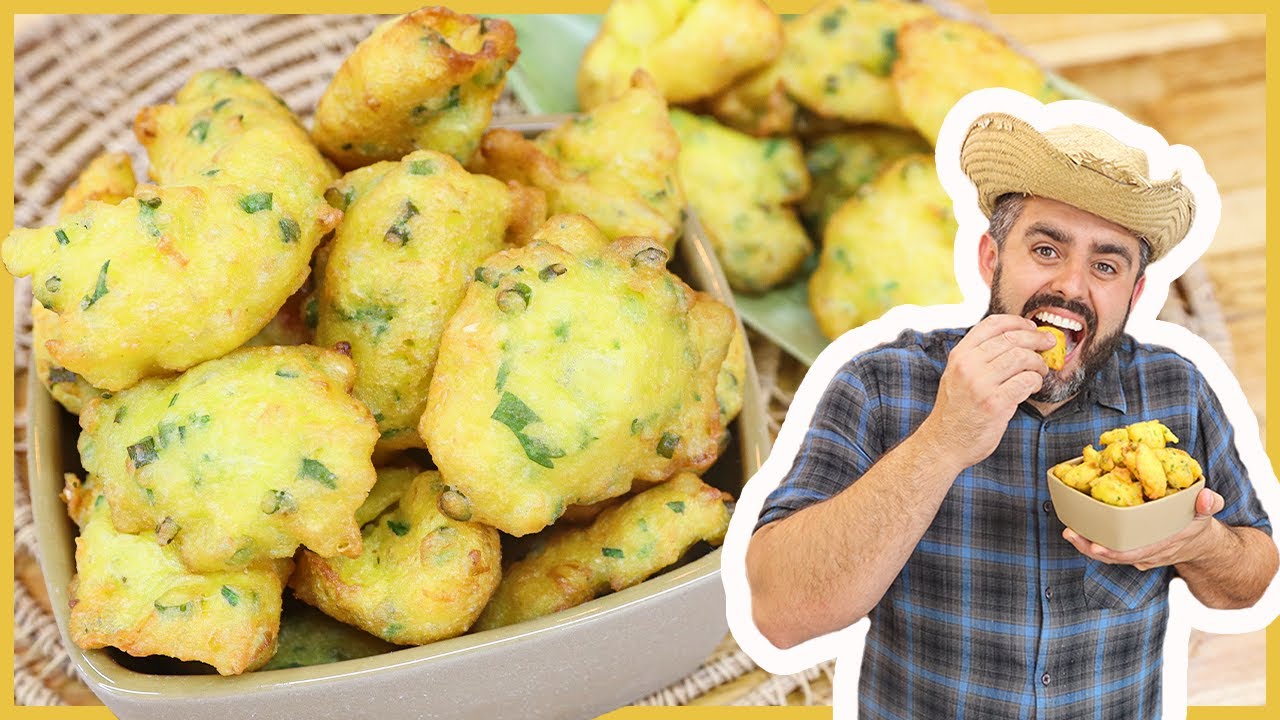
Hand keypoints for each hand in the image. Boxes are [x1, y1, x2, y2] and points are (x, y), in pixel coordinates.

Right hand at [922, 314, 1053, 470]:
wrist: (944, 443)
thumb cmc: (956, 411)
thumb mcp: (956, 375)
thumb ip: (977, 357)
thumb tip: (1014, 341)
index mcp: (959, 355)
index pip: (992, 324)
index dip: (1018, 322)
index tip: (1031, 327)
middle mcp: (968, 365)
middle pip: (1012, 338)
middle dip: (1037, 339)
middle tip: (1049, 344)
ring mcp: (981, 384)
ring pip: (1022, 357)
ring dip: (1038, 362)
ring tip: (1040, 370)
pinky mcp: (995, 403)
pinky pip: (1026, 381)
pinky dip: (1036, 381)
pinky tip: (1033, 386)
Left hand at [1062, 488, 1226, 570]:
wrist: (1200, 544)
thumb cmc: (1198, 524)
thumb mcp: (1207, 513)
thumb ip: (1209, 504)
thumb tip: (1208, 496)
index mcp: (1164, 545)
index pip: (1136, 552)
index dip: (1115, 551)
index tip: (1095, 546)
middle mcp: (1148, 554)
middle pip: (1116, 556)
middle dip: (1091, 547)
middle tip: (1071, 534)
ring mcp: (1139, 555)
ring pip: (1110, 555)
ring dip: (1087, 545)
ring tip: (1069, 532)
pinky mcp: (1132, 550)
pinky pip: (1111, 549)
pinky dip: (1093, 542)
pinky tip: (1077, 530)